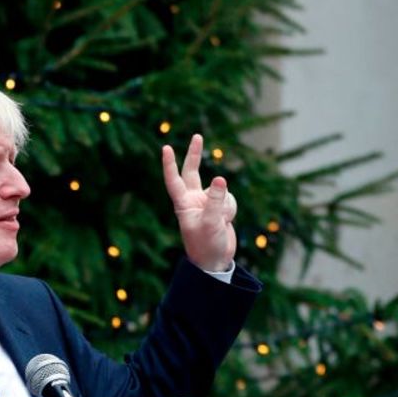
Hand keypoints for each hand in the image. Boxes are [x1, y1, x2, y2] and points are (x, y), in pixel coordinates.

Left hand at [161, 134, 236, 271]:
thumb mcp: (211, 223)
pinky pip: (229, 198)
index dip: (170, 164)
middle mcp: (192, 200)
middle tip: (197, 136)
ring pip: (221, 189)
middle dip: (195, 155)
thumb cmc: (206, 245)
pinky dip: (231, 209)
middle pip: (193, 172)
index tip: (166, 148)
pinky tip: (226, 221)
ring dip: (225, 203)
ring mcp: (206, 203)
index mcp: (183, 204)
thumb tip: (220, 178)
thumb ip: (216, 201)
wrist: (216, 260)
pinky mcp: (219, 207)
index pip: (174, 180)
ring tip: (222, 222)